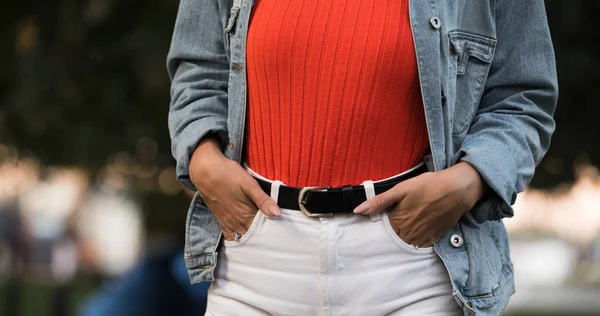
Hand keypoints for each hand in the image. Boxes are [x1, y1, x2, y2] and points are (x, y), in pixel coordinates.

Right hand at [189, 135, 280, 240]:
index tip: (280, 228)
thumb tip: (277, 213)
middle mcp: (236, 222)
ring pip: (241, 237)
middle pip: (252, 236)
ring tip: (261, 233)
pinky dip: (238, 236)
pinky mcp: (220, 219)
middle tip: (273, 232)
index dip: (272, 231)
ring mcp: (227, 222)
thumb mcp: (249, 184)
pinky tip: (244, 232)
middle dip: (262, 236)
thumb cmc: (228, 174)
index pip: (262, 232)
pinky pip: (230, 235)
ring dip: (251, 236)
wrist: (204, 171)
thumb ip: (262, 200)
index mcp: (245, 215)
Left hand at [353, 162, 488, 246]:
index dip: (386, 219)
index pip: (384, 229)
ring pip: (407, 242)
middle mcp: (409, 233)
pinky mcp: (435, 237)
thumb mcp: (400, 189)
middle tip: (404, 214)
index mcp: (398, 221)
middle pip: (395, 237)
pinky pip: (421, 244)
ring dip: (406, 235)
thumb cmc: (428, 185)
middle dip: (395, 229)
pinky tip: (421, 226)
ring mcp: (423, 237)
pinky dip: (418, 238)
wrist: (457, 189)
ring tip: (412, 220)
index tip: (391, 212)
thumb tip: (358, 210)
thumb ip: (379, 201)